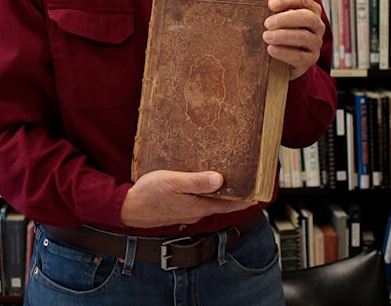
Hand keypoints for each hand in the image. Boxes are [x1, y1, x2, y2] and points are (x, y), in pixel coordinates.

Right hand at [120, 170, 257, 228]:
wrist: (128, 208)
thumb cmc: (149, 194)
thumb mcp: (173, 182)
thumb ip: (197, 181)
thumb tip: (220, 179)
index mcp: (200, 205)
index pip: (232, 204)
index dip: (248, 199)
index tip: (262, 193)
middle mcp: (197, 210)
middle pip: (223, 203)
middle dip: (237, 194)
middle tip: (249, 182)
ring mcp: (188, 210)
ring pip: (210, 202)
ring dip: (221, 193)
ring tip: (229, 180)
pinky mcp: (179, 207)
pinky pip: (198, 200)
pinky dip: (206, 193)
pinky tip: (202, 183)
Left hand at [263, 0, 325, 79]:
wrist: (284, 59)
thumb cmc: (282, 30)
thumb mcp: (278, 14)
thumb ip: (279, 0)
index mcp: (310, 10)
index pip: (303, 0)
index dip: (287, 0)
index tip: (270, 4)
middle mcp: (317, 25)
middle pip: (306, 17)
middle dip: (286, 18)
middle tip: (267, 23)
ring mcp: (315, 43)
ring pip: (304, 37)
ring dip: (284, 36)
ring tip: (266, 36)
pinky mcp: (310, 60)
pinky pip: (300, 56)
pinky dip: (285, 53)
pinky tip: (271, 50)